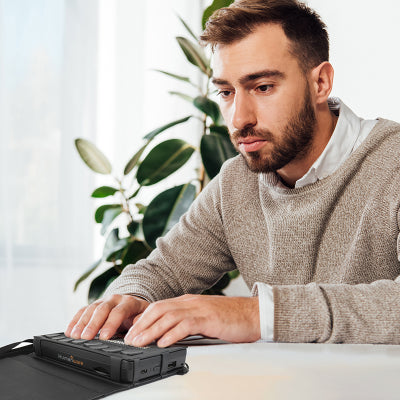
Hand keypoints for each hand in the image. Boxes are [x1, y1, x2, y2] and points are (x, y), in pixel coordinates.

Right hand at [65, 294, 148, 339]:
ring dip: (82, 323)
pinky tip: (69, 330)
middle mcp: (115, 299)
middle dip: (93, 324)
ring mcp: (103, 301)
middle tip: (85, 337)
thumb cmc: (139, 315)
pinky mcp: (94, 305)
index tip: (104, 337)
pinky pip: (83, 310)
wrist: (134, 305)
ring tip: (74, 336)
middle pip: (102, 309)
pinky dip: (75, 320)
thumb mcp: (145, 318)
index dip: (111, 324)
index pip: (119, 312)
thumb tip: (137, 331)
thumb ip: (141, 323)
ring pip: (91, 309)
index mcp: (129, 302)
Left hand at [124, 294, 259, 347]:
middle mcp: (190, 302)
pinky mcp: (209, 319)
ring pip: (168, 317)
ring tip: (139, 342)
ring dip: (151, 330)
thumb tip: (169, 333)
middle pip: (159, 309)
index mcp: (187, 301)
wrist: (253, 313)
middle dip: (141, 324)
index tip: (131, 332)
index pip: (159, 307)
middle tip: (129, 339)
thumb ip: (187, 321)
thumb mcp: (203, 317)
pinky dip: (171, 334)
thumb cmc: (230, 317)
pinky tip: (162, 342)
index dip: (143, 319)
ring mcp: (199, 309)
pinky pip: (186, 325)